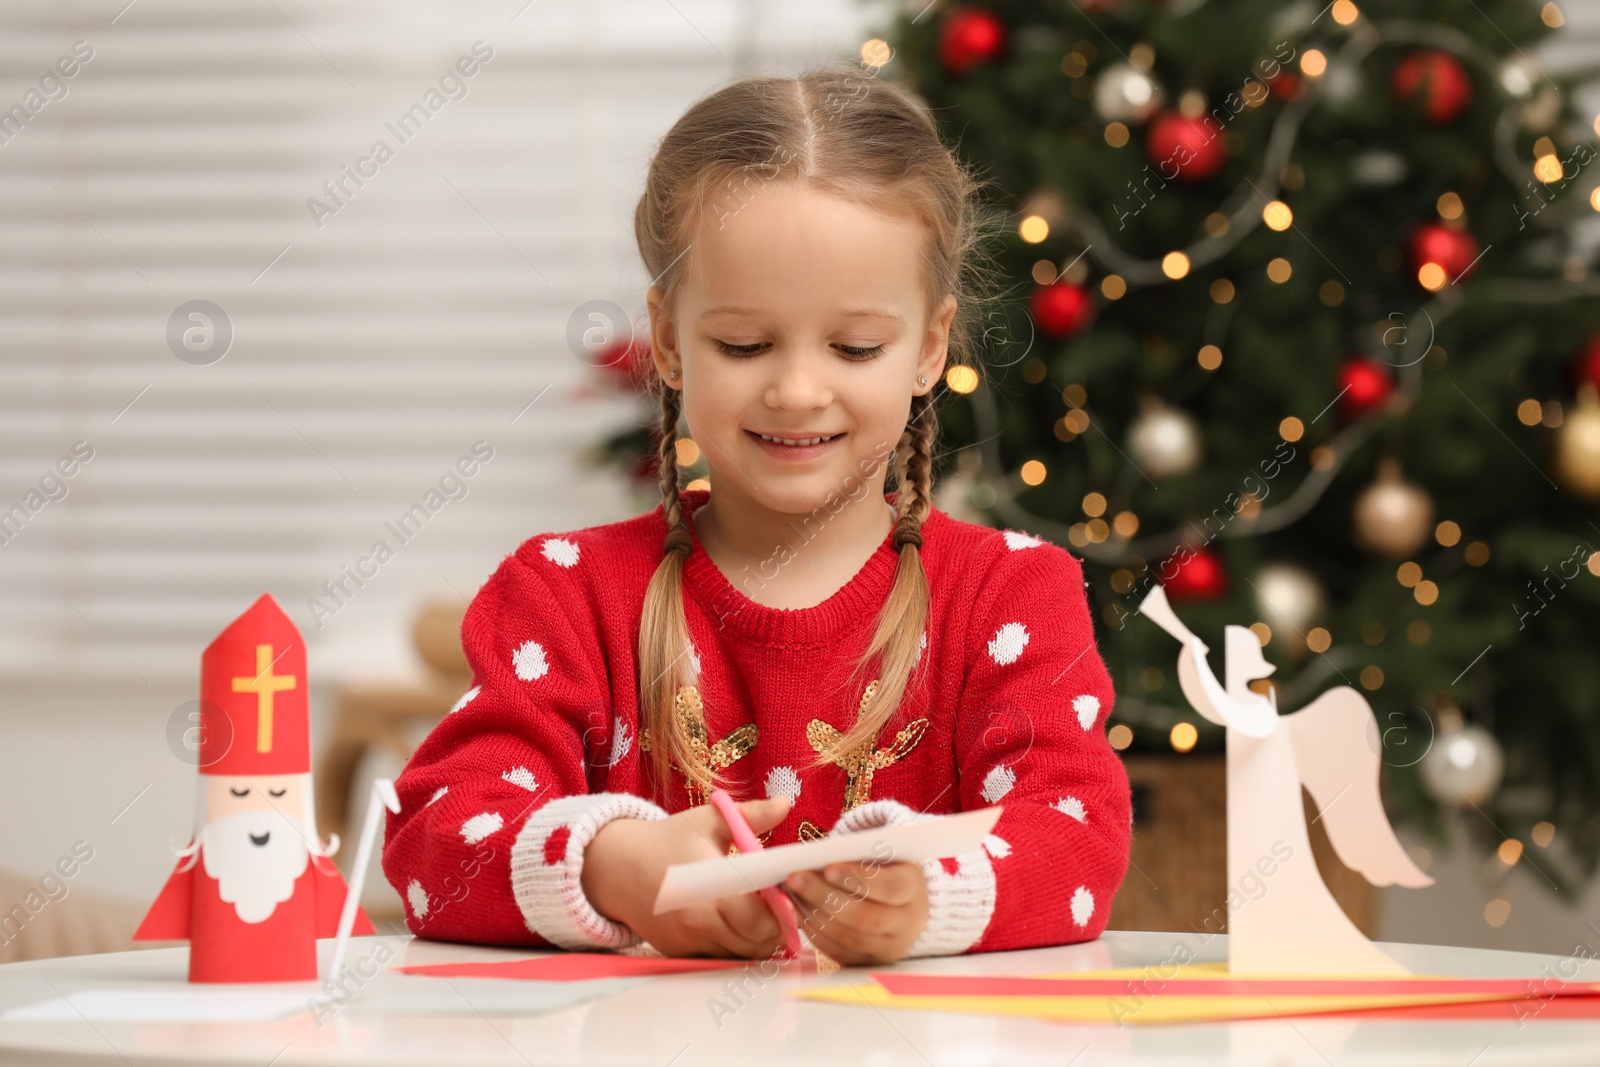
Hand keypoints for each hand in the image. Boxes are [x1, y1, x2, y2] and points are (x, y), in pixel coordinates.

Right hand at [580, 794, 792, 958]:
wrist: (614, 868)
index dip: (782, 910)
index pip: (759, 916)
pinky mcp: (680, 953)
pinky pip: (720, 957)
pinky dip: (735, 946)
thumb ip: (750, 815)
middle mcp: (698, 921)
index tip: (789, 894)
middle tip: (783, 905)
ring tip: (764, 913)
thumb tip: (785, 804)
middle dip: (777, 925)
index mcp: (708, 886)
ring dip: (758, 938)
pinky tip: (738, 924)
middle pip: (756, 940)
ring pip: (742, 953)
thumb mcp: (708, 820)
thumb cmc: (666, 841)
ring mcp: (688, 941)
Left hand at [783, 858, 927, 964]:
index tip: (828, 868)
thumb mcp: (880, 853)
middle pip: (866, 917)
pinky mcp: (871, 963)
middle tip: (796, 879)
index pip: (890, 887)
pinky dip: (816, 934)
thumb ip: (855, 855)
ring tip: (792, 896)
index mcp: (914, 888)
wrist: (901, 900)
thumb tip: (816, 859)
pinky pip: (840, 953)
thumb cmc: (883, 868)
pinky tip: (799, 914)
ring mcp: (891, 948)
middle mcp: (908, 923)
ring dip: (815, 915)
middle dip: (825, 897)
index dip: (858, 879)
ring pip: (850, 939)